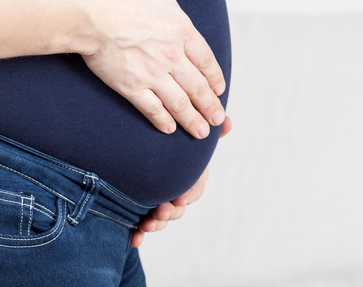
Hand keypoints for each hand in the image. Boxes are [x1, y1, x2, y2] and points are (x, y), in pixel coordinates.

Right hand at [82, 0, 225, 138]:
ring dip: (193, 120)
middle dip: (210, 105)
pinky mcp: (131, 87)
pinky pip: (153, 109)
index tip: (219, 89)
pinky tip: (169, 129)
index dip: (214, 77)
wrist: (91, 12)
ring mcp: (153, 75)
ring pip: (180, 103)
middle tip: (218, 119)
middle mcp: (173, 57)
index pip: (206, 60)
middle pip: (198, 87)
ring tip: (201, 132)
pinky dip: (163, 121)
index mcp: (182, 30)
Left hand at [130, 116, 231, 246]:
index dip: (189, 194)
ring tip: (145, 225)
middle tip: (160, 212)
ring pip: (160, 220)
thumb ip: (208, 131)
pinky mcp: (141, 210)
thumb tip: (228, 122)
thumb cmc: (171, 144)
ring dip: (155, 225)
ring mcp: (158, 203)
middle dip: (170, 212)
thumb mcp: (187, 136)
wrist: (136, 148)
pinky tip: (133, 240)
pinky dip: (138, 235)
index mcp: (187, 177)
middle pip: (177, 208)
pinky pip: (140, 226)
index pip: (194, 189)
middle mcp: (174, 192)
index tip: (180, 198)